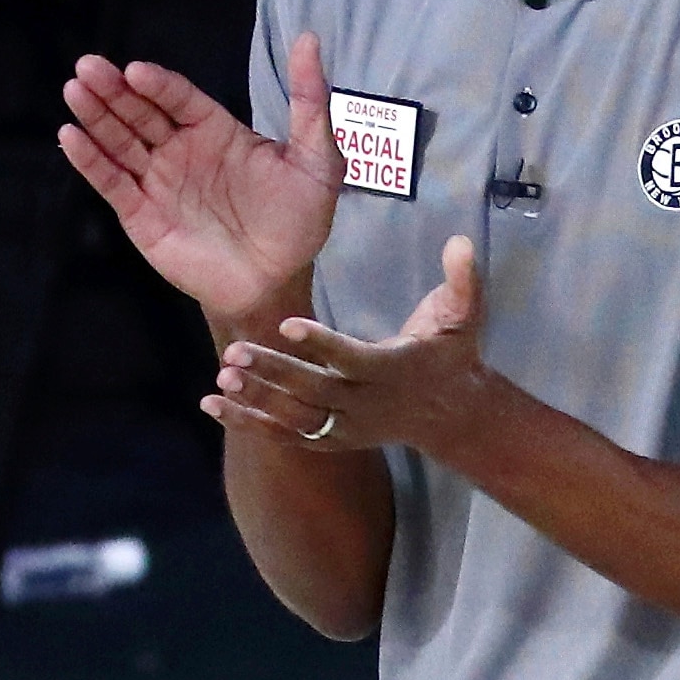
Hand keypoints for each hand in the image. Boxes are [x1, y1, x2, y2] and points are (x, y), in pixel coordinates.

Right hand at [60, 32, 344, 316]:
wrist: (278, 282)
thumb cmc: (298, 221)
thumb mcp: (316, 158)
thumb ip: (309, 100)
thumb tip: (309, 39)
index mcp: (216, 131)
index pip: (179, 98)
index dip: (157, 84)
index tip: (135, 71)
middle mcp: (181, 150)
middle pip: (141, 112)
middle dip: (114, 90)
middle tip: (88, 66)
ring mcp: (159, 182)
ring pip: (120, 141)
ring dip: (96, 116)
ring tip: (74, 89)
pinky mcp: (142, 215)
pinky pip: (112, 183)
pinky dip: (90, 162)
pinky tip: (71, 137)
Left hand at [209, 235, 513, 456]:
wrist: (452, 415)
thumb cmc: (453, 354)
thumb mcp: (466, 316)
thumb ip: (463, 279)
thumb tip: (460, 239)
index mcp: (392, 369)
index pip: (351, 357)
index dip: (320, 343)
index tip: (286, 324)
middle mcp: (367, 403)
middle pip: (315, 390)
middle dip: (275, 373)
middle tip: (234, 351)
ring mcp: (348, 426)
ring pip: (297, 418)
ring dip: (257, 400)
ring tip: (220, 379)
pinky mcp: (333, 439)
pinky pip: (287, 436)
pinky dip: (249, 423)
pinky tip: (213, 405)